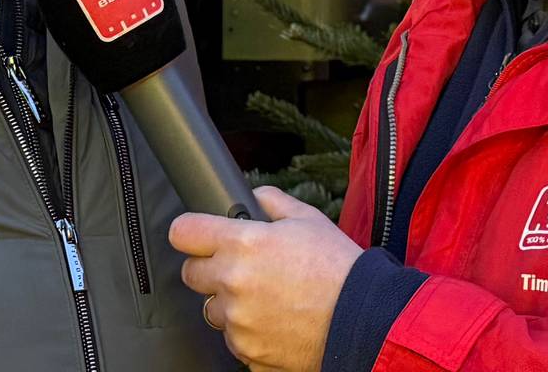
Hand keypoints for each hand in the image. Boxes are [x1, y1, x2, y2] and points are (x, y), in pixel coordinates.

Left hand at [170, 186, 362, 371]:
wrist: (364, 319)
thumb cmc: (339, 269)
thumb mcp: (308, 220)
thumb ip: (272, 202)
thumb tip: (252, 196)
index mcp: (242, 244)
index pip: (183, 232)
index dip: (191, 232)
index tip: (197, 236)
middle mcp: (232, 283)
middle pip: (191, 274)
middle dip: (211, 269)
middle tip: (243, 269)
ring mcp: (237, 321)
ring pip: (213, 309)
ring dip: (231, 304)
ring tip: (268, 299)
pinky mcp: (247, 351)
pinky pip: (234, 339)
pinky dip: (249, 332)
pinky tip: (277, 322)